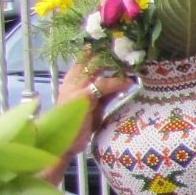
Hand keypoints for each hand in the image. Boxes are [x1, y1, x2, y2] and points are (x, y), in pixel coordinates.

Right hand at [47, 61, 132, 182]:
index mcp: (71, 81)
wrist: (64, 143)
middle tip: (127, 56)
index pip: (84, 60)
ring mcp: (76, 87)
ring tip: (131, 67)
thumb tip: (121, 84)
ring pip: (97, 66)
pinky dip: (117, 82)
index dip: (99, 53)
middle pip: (90, 58)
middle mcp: (71, 81)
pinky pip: (103, 83)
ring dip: (116, 65)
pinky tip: (128, 83)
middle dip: (109, 55)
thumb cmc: (79, 126)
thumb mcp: (94, 107)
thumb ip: (105, 95)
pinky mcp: (83, 96)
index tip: (116, 51)